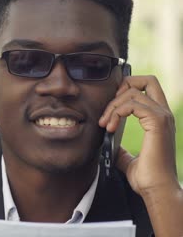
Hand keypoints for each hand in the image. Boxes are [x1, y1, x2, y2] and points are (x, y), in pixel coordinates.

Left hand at [98, 75, 179, 195]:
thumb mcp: (127, 157)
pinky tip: (110, 127)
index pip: (147, 87)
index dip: (127, 89)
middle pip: (146, 80)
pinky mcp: (157, 122)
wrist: (156, 189)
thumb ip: (119, 146)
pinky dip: (117, 112)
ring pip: (133, 92)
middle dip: (121, 88)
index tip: (111, 108)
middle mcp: (164, 114)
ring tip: (105, 124)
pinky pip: (133, 104)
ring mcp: (162, 116)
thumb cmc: (146, 177)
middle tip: (107, 112)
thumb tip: (107, 142)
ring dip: (112, 106)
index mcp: (159, 118)